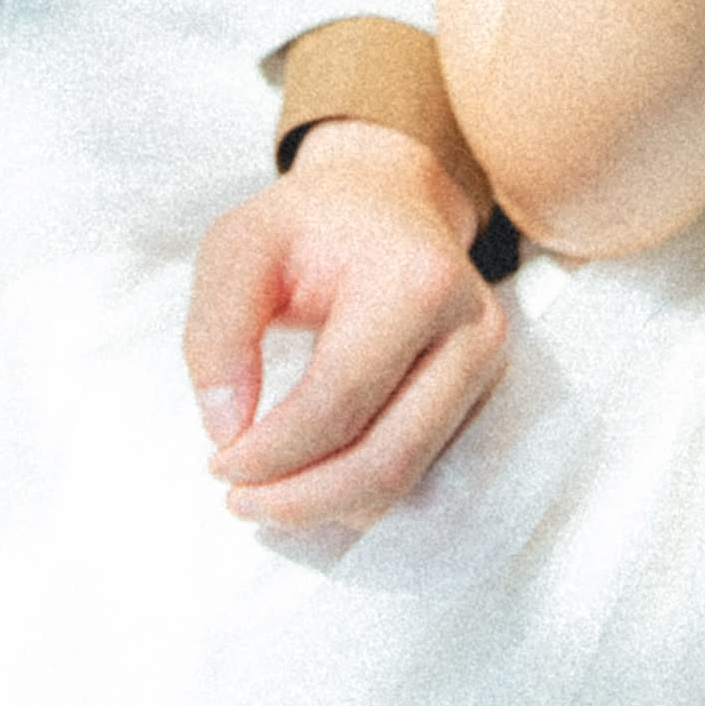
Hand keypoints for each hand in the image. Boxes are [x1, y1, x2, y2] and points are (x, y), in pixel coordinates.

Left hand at [180, 120, 508, 528]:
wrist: (388, 199)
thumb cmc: (310, 223)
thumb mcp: (239, 246)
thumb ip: (217, 333)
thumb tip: (227, 431)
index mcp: (416, 281)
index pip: (339, 399)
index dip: (273, 450)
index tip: (218, 462)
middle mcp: (471, 330)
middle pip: (386, 457)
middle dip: (303, 498)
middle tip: (239, 501)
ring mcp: (487, 369)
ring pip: (408, 478)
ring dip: (328, 506)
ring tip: (265, 498)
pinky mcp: (483, 397)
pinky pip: (420, 473)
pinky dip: (358, 496)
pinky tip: (310, 486)